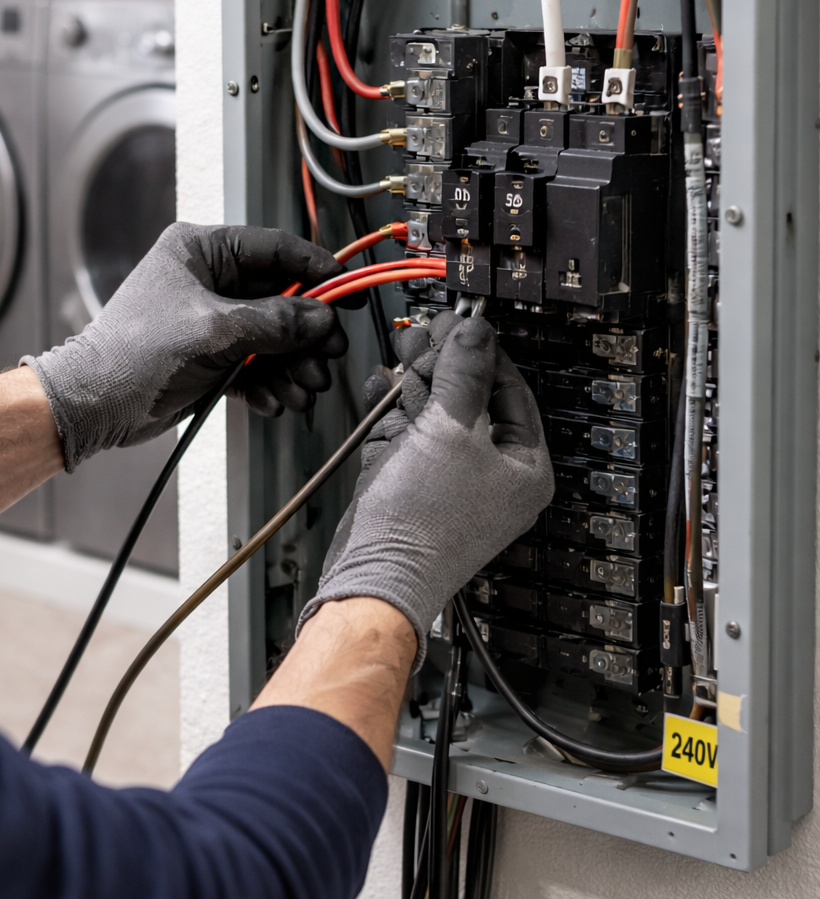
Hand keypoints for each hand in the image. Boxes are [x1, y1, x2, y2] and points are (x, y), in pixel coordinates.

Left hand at [24, 223, 349, 470]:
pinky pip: (254, 366)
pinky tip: (277, 402)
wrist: (94, 406)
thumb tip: (321, 318)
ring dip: (292, 366)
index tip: (348, 291)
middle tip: (328, 356)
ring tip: (303, 390)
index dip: (317, 270)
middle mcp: (208, 282)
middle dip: (306, 334)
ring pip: (271, 338)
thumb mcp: (215, 331)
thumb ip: (275, 322)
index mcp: (202, 251)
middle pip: (281, 299)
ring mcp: (210, 322)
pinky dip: (268, 384)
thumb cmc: (134, 354)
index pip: (275, 250)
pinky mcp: (209, 359)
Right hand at [297, 312, 554, 667]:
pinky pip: (407, 437)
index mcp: (524, 468)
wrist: (373, 577)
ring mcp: (450, 481)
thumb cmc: (423, 525)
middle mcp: (492, 475)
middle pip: (472, 399)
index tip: (463, 322)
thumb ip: (465, 372)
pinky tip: (381, 386)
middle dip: (444, 365)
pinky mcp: (412, 486)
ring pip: (436, 414)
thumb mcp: (453, 429)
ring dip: (416, 381)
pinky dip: (392, 410)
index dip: (485, 352)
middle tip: (426, 334)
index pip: (514, 391)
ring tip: (404, 352)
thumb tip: (476, 332)